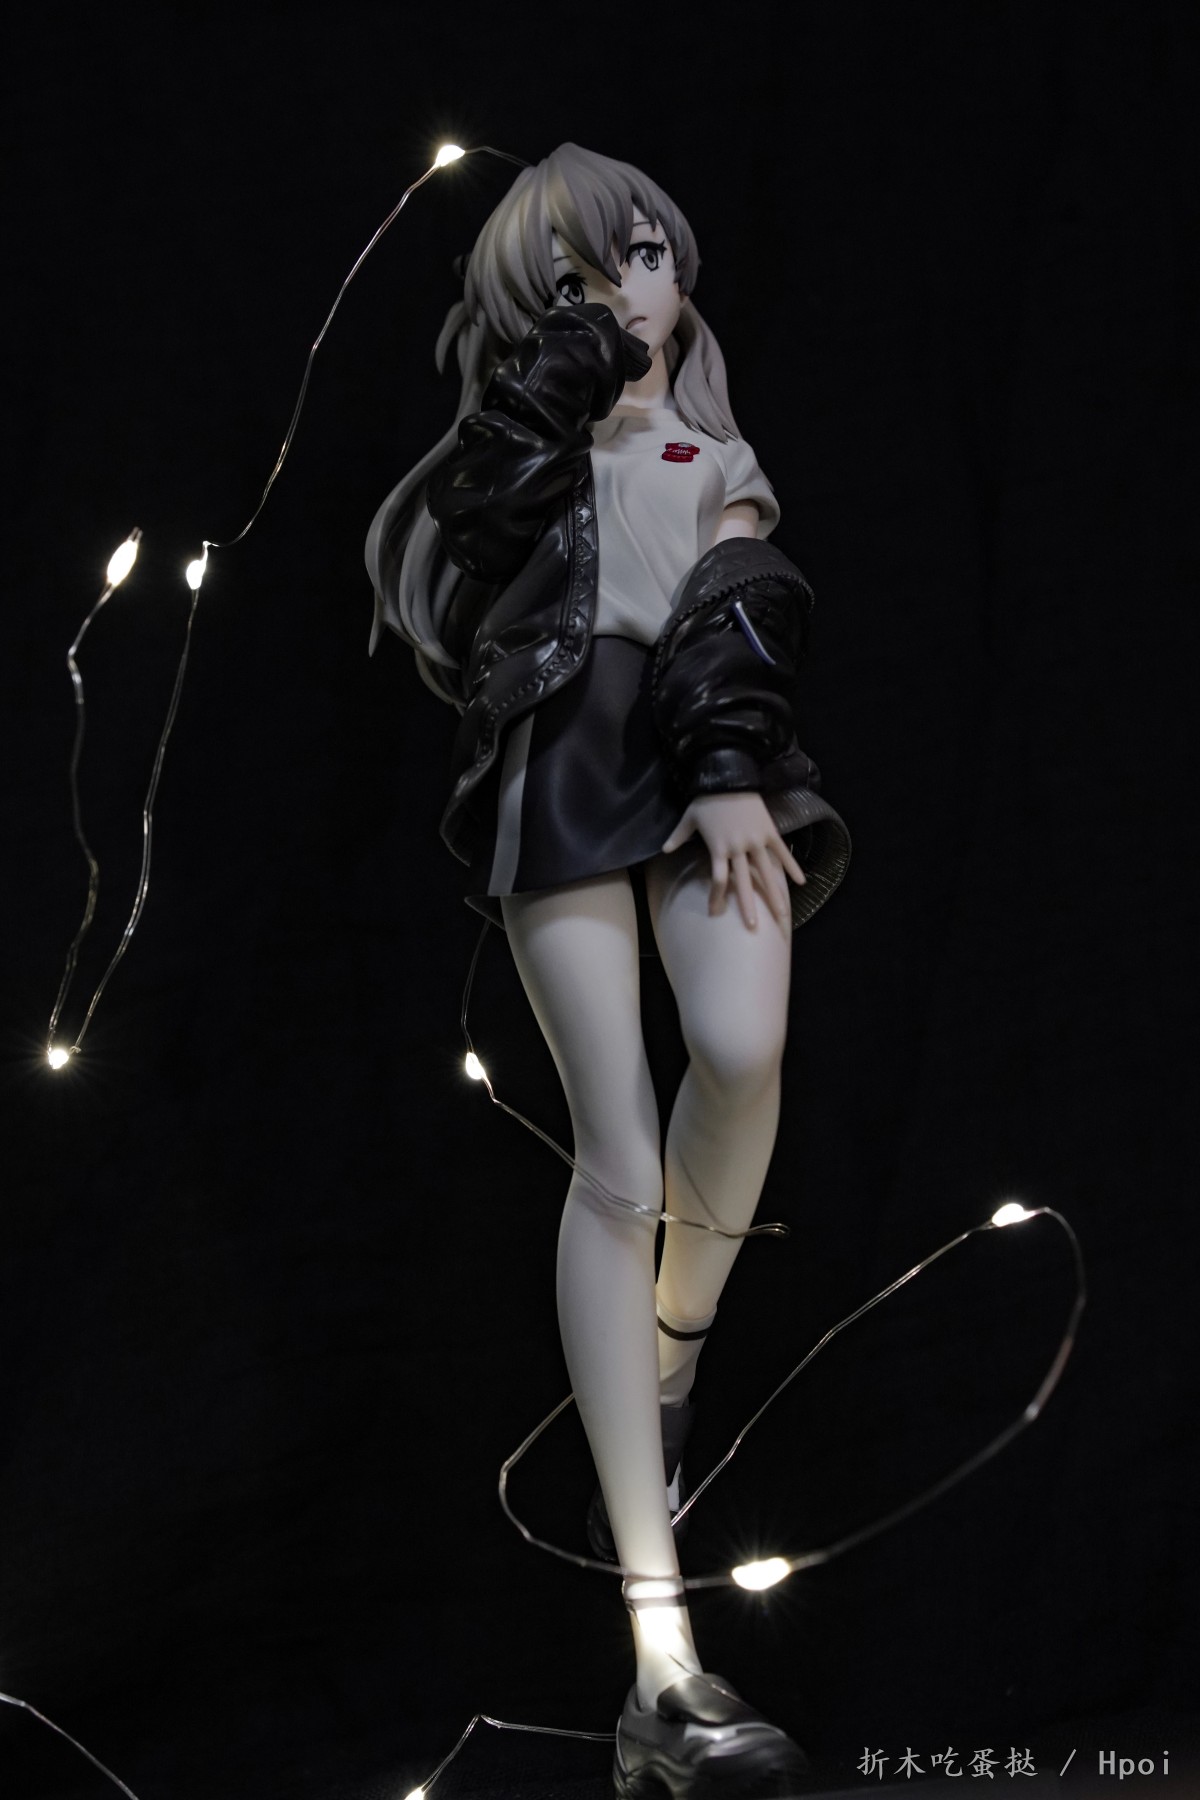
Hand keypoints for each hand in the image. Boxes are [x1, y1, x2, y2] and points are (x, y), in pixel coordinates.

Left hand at [662, 791, 805, 930]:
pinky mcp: (769, 831)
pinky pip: (782, 853)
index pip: (718, 879)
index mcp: (718, 848)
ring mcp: (756, 841)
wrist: (729, 776)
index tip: (715, 912)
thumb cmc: (706, 798)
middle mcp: (738, 848)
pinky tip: (802, 883)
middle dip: (749, 906)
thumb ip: (677, 837)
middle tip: (754, 928)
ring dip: (775, 894)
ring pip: (767, 872)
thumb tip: (664, 849)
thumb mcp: (688, 818)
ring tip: (783, 914)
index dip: (716, 896)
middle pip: (744, 883)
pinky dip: (792, 867)